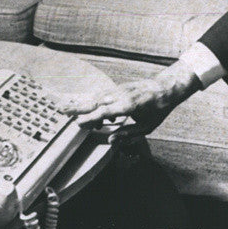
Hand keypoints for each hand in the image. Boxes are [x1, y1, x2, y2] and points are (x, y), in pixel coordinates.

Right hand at [61, 60, 200, 139]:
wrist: (167, 88)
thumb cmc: (158, 109)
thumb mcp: (147, 127)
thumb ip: (128, 134)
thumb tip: (109, 140)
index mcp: (129, 106)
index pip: (105, 112)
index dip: (91, 118)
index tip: (78, 124)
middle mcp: (121, 95)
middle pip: (96, 101)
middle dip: (78, 106)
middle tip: (60, 110)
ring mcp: (119, 89)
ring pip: (96, 96)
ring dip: (81, 101)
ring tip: (64, 106)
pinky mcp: (119, 88)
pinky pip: (102, 94)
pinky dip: (91, 99)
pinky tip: (83, 106)